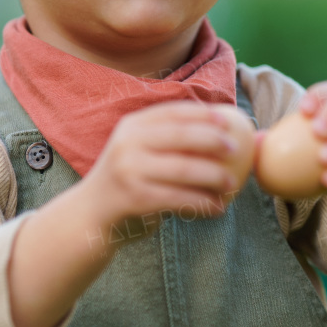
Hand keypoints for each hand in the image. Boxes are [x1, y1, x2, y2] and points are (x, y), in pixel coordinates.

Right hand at [83, 101, 242, 242]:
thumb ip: (167, 139)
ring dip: (214, 176)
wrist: (89, 214)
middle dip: (213, 140)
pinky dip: (203, 203)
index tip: (229, 120)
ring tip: (232, 184)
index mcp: (132, 126)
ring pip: (184, 169)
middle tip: (237, 148)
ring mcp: (129, 170)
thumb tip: (221, 128)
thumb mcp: (138, 151)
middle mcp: (128, 143)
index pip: (173, 112)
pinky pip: (179, 199)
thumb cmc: (128, 179)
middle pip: (181, 136)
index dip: (203, 114)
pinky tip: (218, 208)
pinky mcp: (135, 198)